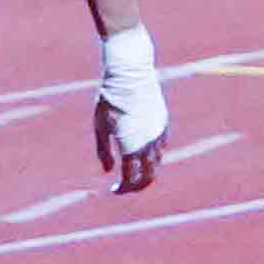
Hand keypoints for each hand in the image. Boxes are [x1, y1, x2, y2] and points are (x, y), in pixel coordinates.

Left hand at [89, 24, 171, 193]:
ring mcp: (158, 133)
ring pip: (157, 162)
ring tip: (134, 171)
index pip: (131, 178)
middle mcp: (149, 144)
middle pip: (149, 176)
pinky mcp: (163, 123)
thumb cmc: (110, 99)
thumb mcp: (100, 126)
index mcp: (132, 147)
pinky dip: (153, 156)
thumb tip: (108, 171)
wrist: (130, 73)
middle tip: (127, 187)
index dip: (123, 188)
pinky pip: (161, 147)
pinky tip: (143, 154)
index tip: (114, 190)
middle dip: (138, 185)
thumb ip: (104, 151)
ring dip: (146, 171)